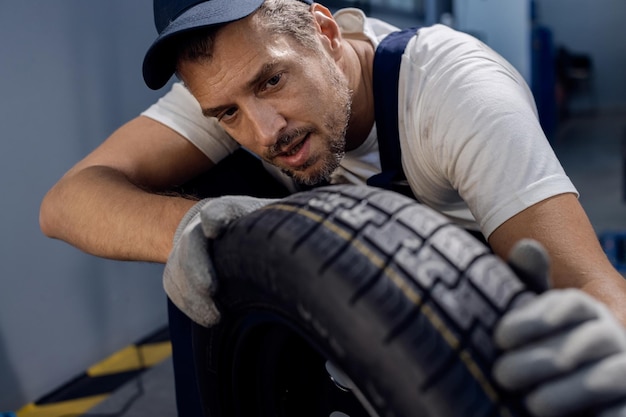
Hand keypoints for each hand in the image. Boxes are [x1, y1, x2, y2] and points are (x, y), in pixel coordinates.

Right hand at [163, 195, 277, 326]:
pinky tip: (207, 317)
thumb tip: (321, 240)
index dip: (216, 216)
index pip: (220, 209)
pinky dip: (188, 303)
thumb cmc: (261, 231)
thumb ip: (290, 228)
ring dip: (191, 293)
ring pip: (178, 267)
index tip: (214, 227)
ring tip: (214, 316)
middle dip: (196, 264)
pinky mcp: (177, 269)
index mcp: (232, 211)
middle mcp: (204, 227)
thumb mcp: (277, 223)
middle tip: (210, 289)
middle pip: (192, 241)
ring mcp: (187, 248)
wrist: (228, 235)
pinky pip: (174, 286)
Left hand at [493, 288, 625, 416]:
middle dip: (538, 360)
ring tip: (532, 402)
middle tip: (502, 374)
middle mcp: (609, 333)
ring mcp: (621, 367)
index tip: (500, 336)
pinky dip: (599, 416)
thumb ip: (529, 280)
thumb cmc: (540, 340)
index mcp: (584, 307)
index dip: (534, 318)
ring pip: (602, 378)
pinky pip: (617, 410)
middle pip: (581, 342)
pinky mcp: (625, 403)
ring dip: (565, 393)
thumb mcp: (530, 309)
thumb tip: (528, 246)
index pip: (567, 303)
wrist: (562, 380)